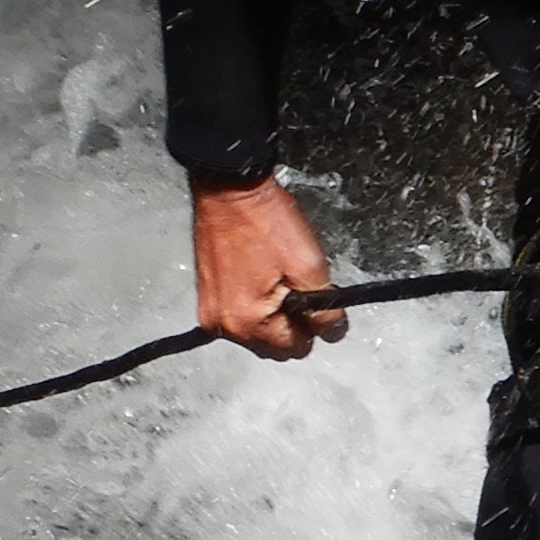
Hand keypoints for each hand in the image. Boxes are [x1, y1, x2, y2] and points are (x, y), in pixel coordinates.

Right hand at [192, 176, 339, 359]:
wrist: (230, 190)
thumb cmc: (265, 221)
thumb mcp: (310, 266)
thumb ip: (325, 309)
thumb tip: (332, 333)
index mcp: (247, 321)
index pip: (295, 349)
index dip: (313, 324)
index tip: (313, 297)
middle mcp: (222, 323)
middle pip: (274, 345)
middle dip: (292, 322)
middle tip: (295, 283)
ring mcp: (210, 310)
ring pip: (259, 331)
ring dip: (274, 313)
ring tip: (277, 275)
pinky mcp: (207, 296)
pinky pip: (240, 313)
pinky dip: (256, 303)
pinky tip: (262, 275)